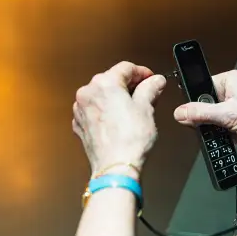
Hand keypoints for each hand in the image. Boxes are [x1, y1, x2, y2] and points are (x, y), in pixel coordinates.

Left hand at [72, 61, 166, 179]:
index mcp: (104, 83)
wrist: (115, 167)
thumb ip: (150, 89)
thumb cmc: (129, 140)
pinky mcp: (80, 125)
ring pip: (102, 96)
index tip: (152, 79)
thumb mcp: (146, 108)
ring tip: (135, 110)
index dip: (143, 72)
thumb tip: (156, 81)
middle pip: (112, 80)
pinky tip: (121, 121)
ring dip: (118, 98)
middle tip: (147, 94)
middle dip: (130, 85)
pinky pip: (95, 111)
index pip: (126, 68)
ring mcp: (81, 110)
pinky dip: (108, 112)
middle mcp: (88, 93)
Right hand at [173, 70, 236, 158]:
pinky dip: (230, 134)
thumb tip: (179, 112)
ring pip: (215, 119)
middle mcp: (233, 90)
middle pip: (207, 106)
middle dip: (212, 121)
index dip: (196, 104)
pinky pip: (226, 127)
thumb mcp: (227, 115)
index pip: (201, 88)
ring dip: (222, 129)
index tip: (193, 117)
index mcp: (229, 80)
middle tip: (219, 126)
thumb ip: (200, 114)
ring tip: (234, 131)